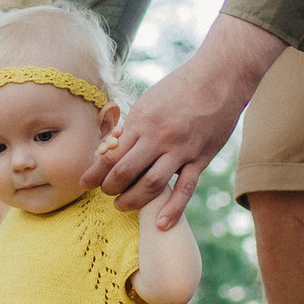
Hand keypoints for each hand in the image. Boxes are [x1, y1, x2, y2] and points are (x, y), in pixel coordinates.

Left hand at [83, 14, 286, 229]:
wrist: (220, 78)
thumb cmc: (180, 87)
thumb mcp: (150, 101)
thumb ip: (133, 126)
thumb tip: (111, 146)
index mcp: (142, 121)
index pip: (111, 154)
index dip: (95, 172)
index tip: (84, 183)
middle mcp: (159, 137)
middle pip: (125, 172)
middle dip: (110, 188)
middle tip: (105, 194)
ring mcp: (181, 150)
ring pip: (151, 184)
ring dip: (132, 200)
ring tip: (122, 206)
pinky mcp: (201, 158)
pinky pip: (185, 188)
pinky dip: (172, 209)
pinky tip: (160, 224)